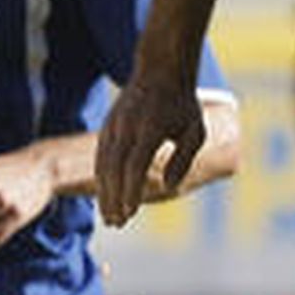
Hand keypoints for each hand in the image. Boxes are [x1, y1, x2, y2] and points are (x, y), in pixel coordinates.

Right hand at [95, 71, 203, 227]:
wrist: (161, 71)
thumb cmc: (182, 104)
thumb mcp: (194, 130)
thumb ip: (183, 159)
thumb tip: (169, 186)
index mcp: (150, 128)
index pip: (135, 165)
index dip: (130, 190)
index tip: (130, 212)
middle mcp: (127, 126)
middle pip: (114, 169)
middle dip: (114, 198)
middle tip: (118, 223)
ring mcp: (114, 125)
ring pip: (103, 164)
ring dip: (104, 192)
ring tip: (109, 216)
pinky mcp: (108, 125)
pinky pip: (101, 156)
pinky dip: (101, 178)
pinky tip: (105, 194)